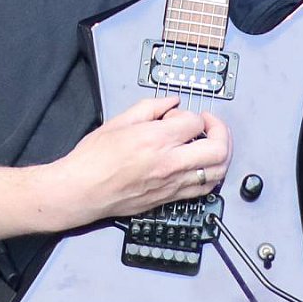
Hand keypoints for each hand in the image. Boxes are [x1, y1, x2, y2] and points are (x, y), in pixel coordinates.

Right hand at [46, 96, 231, 228]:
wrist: (81, 191)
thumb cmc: (93, 159)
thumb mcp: (119, 121)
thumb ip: (150, 108)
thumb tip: (170, 102)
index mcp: (155, 139)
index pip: (195, 122)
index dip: (191, 114)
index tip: (181, 115)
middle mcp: (169, 163)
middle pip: (218, 149)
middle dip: (221, 131)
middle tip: (210, 124)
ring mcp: (172, 184)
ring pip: (217, 172)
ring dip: (221, 155)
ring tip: (212, 144)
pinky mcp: (169, 199)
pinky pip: (204, 189)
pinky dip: (211, 175)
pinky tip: (203, 166)